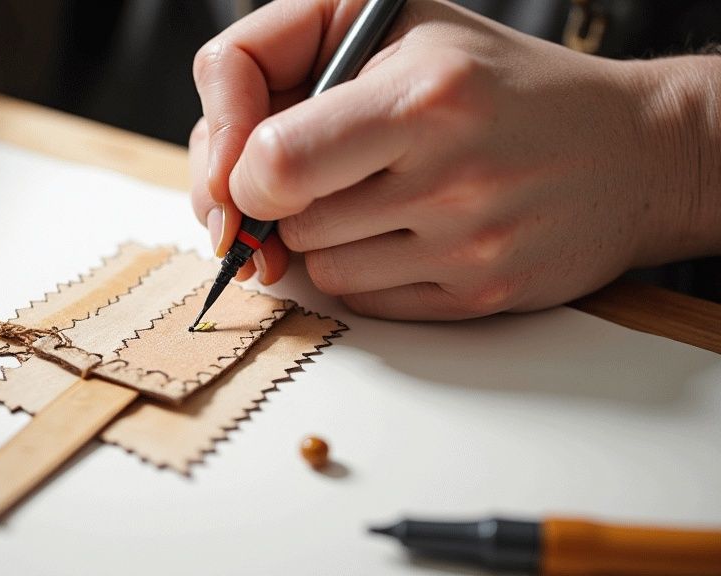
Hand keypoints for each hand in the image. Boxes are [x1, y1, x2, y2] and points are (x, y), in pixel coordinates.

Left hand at [190, 0, 720, 318]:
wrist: (630, 151)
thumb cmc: (497, 81)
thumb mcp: (394, 22)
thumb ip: (282, 63)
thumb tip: (220, 175)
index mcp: (422, 93)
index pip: (274, 163)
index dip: (237, 171)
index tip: (252, 164)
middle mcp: (450, 172)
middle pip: (289, 225)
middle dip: (279, 204)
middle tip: (313, 176)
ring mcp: (470, 242)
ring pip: (322, 270)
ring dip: (325, 238)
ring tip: (378, 196)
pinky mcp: (481, 296)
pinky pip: (366, 302)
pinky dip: (364, 271)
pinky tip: (407, 233)